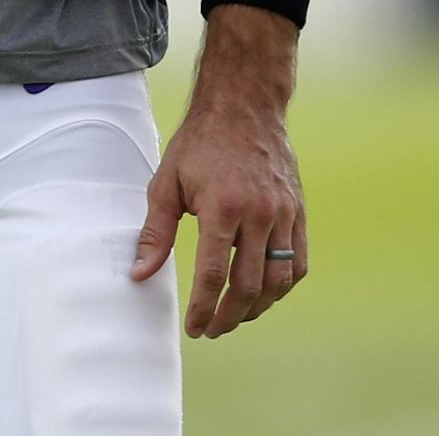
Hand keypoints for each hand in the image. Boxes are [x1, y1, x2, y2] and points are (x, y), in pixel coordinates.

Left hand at [133, 52, 307, 337]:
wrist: (244, 109)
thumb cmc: (198, 144)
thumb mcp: (166, 183)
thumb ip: (155, 232)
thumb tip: (139, 273)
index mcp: (223, 207)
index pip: (215, 275)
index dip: (205, 308)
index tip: (194, 328)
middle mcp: (260, 215)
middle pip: (251, 285)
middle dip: (231, 316)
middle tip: (212, 330)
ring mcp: (285, 215)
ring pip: (280, 280)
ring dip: (258, 307)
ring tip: (235, 317)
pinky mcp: (299, 214)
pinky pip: (298, 263)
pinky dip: (282, 286)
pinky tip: (263, 294)